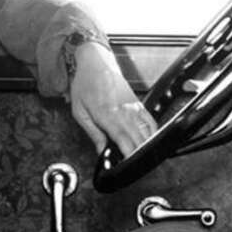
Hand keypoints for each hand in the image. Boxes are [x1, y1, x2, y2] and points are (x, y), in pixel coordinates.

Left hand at [69, 40, 157, 156]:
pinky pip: (151, 122)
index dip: (129, 154)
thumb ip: (92, 132)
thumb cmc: (86, 84)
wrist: (96, 62)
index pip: (123, 139)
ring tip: (145, 161)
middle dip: (139, 156)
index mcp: (106, 113)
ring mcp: (134, 107)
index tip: (130, 166)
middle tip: (138, 169)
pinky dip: (153, 134)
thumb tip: (101, 151)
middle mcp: (123, 111)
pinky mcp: (139, 104)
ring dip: (147, 147)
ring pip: (147, 132)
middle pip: (138, 138)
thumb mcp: (79, 111)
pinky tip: (150, 144)